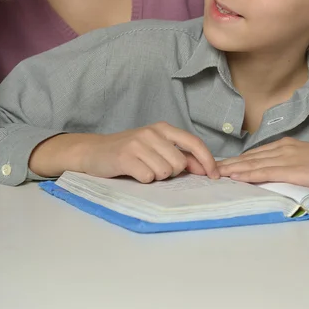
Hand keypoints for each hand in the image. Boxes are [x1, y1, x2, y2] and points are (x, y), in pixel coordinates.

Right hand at [30, 122, 218, 182]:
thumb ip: (179, 155)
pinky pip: (147, 177)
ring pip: (165, 172)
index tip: (214, 175)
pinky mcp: (126, 157)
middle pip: (179, 164)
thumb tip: (204, 168)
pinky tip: (132, 172)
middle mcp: (152, 133)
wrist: (94, 151)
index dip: (207, 160)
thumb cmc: (129, 151)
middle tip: (153, 168)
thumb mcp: (155, 148)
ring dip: (155, 177)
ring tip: (142, 169)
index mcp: (163, 128)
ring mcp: (138, 143)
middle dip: (171, 173)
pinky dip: (142, 180)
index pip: (193, 143)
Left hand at [217, 138, 308, 191]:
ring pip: (252, 163)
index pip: (254, 155)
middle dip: (227, 164)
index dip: (235, 161)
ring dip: (231, 169)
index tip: (219, 166)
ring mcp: (287, 157)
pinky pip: (265, 171)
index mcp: (285, 146)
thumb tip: (272, 174)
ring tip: (213, 173)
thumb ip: (288, 166)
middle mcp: (282, 148)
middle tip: (206, 168)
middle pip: (248, 158)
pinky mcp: (293, 169)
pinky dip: (248, 174)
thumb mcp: (306, 162)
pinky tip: (235, 176)